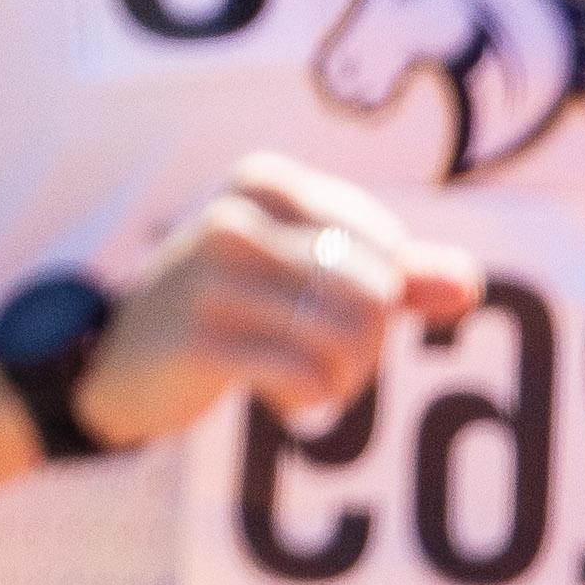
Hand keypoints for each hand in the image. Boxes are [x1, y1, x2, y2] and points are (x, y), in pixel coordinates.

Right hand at [70, 152, 491, 453]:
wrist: (117, 362)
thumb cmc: (225, 310)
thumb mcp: (303, 274)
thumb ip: (392, 273)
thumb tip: (468, 286)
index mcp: (265, 183)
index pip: (386, 243)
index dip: (387, 295)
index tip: (342, 316)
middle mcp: (235, 217)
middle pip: (373, 289)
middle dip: (371, 344)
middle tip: (335, 366)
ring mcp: (211, 276)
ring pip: (346, 334)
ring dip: (347, 378)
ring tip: (317, 383)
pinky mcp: (200, 339)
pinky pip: (306, 377)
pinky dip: (313, 400)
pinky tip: (286, 400)